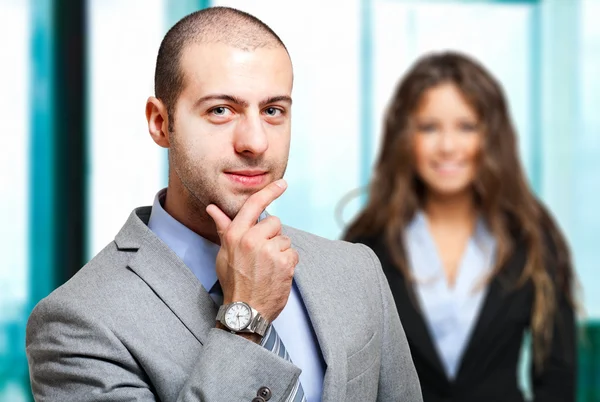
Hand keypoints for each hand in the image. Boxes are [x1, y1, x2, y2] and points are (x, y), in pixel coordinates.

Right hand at [207, 179, 298, 323]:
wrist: (246, 310)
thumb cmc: (233, 281)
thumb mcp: (224, 253)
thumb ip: (224, 228)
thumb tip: (213, 208)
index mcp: (235, 235)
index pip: (253, 205)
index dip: (269, 192)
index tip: (282, 184)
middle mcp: (252, 240)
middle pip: (274, 222)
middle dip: (272, 235)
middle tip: (263, 254)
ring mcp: (269, 251)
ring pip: (284, 239)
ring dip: (280, 251)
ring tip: (268, 267)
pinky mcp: (284, 262)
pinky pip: (292, 252)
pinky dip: (288, 262)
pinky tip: (276, 273)